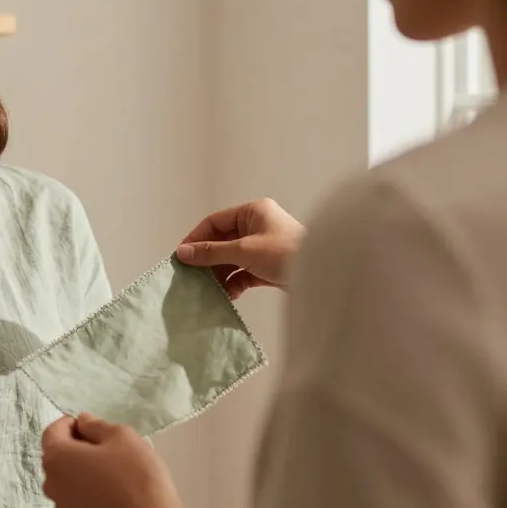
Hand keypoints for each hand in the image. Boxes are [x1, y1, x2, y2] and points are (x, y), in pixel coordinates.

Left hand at [41, 414, 187, 507]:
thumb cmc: (136, 476)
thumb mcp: (121, 436)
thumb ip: (96, 424)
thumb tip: (83, 421)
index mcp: (57, 457)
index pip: (52, 431)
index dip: (71, 424)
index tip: (91, 426)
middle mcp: (51, 483)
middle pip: (57, 456)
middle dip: (75, 447)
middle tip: (104, 448)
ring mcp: (62, 507)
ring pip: (66, 479)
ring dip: (80, 470)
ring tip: (109, 471)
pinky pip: (76, 499)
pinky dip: (86, 492)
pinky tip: (109, 492)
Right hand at [176, 198, 304, 298]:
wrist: (325, 274)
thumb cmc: (285, 253)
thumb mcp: (244, 251)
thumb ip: (212, 252)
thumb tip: (181, 253)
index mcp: (252, 212)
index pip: (215, 222)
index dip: (196, 238)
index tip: (181, 257)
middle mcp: (258, 226)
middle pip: (222, 241)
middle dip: (207, 260)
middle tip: (191, 276)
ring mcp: (264, 247)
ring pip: (232, 259)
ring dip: (220, 274)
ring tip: (207, 289)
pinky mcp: (269, 266)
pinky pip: (244, 272)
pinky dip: (234, 283)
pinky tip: (227, 295)